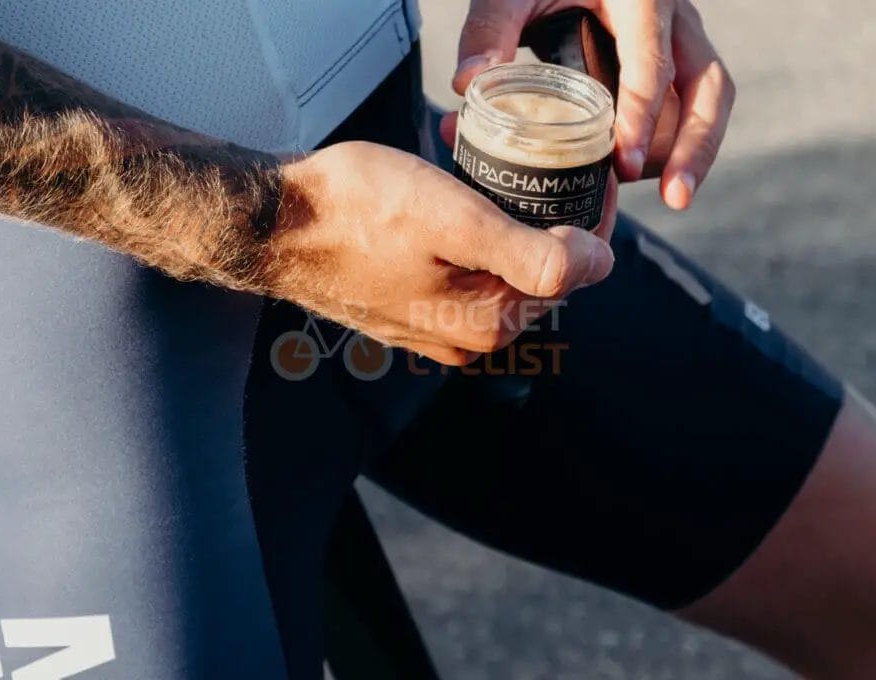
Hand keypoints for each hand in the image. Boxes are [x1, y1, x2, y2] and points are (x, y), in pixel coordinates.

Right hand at [271, 141, 616, 365]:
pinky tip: (450, 206)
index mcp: (489, 323)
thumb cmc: (356, 211)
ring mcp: (435, 330)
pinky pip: (463, 277)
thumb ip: (534, 255)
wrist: (276, 226)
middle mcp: (467, 338)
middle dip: (544, 220)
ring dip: (505, 226)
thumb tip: (599, 265)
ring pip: (498, 273)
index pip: (574, 274)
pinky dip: (469, 242)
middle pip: (537, 275)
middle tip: (534, 162)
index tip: (585, 173)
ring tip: (488, 176)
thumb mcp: (456, 220)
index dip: (588, 220)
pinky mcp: (409, 314)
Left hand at [447, 0, 735, 209]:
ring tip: (668, 197)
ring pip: (708, 101)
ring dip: (690, 152)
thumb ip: (489, 29)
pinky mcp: (672, 61)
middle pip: (708, 86)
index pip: (652, 63)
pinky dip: (670, 144)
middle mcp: (673, 17)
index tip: (624, 163)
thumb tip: (467, 84)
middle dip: (697, 147)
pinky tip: (640, 176)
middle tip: (676, 199)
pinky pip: (686, 107)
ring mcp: (679, 40)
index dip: (640, 116)